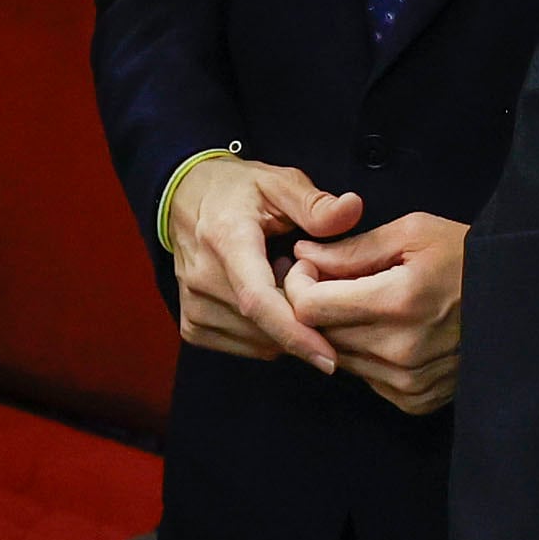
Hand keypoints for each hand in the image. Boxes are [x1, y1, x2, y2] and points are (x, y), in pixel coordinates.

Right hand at [169, 155, 360, 368]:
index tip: (328, 356)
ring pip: (257, 342)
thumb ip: (315, 203)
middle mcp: (203, 278)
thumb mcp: (279, 183)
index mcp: (226, 240)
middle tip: (311, 284)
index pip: (258, 299)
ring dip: (284, 327)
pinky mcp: (192, 324)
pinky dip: (266, 334)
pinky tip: (267, 299)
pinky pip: (243, 346)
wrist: (185, 198)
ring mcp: (193, 305)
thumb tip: (353, 209)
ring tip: (282, 282)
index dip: (295, 332)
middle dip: (302, 322)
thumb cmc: (237, 191)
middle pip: (263, 326)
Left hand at [286, 211, 466, 414]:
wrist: (517, 301)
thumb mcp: (412, 233)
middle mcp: (401, 350)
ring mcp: (409, 381)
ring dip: (341, 331)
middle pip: (321, 334)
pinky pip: (366, 378)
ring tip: (366, 303)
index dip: (299, 284)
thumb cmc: (466, 257)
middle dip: (317, 304)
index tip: (310, 267)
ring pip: (340, 358)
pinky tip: (388, 331)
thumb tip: (303, 256)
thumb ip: (352, 249)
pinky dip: (366, 355)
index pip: (310, 309)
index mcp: (398, 302)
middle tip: (334, 280)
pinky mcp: (416, 399)